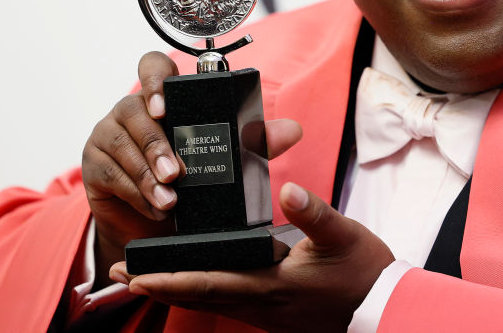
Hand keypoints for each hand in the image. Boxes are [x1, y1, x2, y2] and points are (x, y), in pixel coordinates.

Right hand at [81, 51, 302, 287]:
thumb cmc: (191, 181)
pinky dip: (136, 193)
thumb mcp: (225, 160)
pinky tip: (156, 207)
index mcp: (163, 97)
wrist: (157, 224)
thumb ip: (256, 143)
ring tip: (170, 200)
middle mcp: (131, 109)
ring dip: (146, 174)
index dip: (155, 80)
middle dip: (157, 145)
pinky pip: (110, 174)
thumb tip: (293, 130)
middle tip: (177, 173)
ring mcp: (107, 134)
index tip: (165, 107)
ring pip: (121, 145)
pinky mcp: (94, 165)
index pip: (152, 67)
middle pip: (134, 111)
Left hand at [111, 182, 395, 332]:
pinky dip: (199, 293)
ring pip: (208, 303)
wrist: (383, 309)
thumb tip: (287, 187)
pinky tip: (193, 283)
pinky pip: (226, 305)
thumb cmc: (364, 271)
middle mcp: (261, 305)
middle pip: (197, 297)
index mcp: (272, 284)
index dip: (169, 278)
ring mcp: (266, 315)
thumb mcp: (343, 235)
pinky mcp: (273, 315)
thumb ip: (314, 212)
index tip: (135, 273)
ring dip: (174, 290)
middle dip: (156, 286)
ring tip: (142, 279)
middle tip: (119, 275)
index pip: (209, 281)